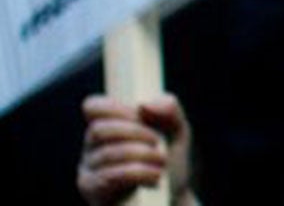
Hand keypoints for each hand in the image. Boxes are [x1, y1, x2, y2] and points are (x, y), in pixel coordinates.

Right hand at [78, 92, 194, 205]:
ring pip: (106, 153)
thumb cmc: (170, 161)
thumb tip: (145, 104)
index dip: (114, 107)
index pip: (93, 106)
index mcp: (109, 125)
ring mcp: (88, 170)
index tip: (140, 114)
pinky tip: (154, 176)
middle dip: (134, 132)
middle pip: (99, 129)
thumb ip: (169, 109)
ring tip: (161, 162)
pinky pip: (108, 176)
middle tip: (156, 142)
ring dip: (141, 155)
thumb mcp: (177, 131)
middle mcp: (92, 147)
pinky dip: (138, 172)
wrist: (171, 198)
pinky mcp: (91, 191)